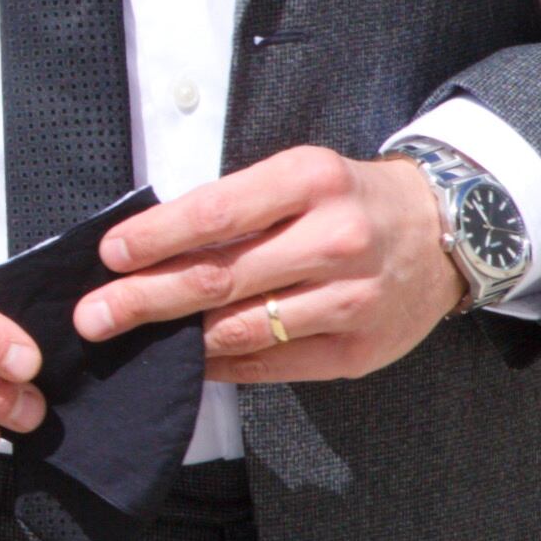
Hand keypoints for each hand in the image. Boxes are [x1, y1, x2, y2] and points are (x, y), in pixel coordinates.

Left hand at [77, 148, 465, 381]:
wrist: (447, 232)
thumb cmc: (351, 200)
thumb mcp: (299, 175)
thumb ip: (237, 207)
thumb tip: (153, 248)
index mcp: (310, 181)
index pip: (216, 212)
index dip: (156, 237)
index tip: (110, 255)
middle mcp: (335, 239)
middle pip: (221, 277)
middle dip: (146, 299)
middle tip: (94, 315)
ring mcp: (351, 299)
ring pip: (244, 328)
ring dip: (179, 338)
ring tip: (130, 339)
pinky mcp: (358, 350)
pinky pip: (274, 364)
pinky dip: (223, 364)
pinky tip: (189, 359)